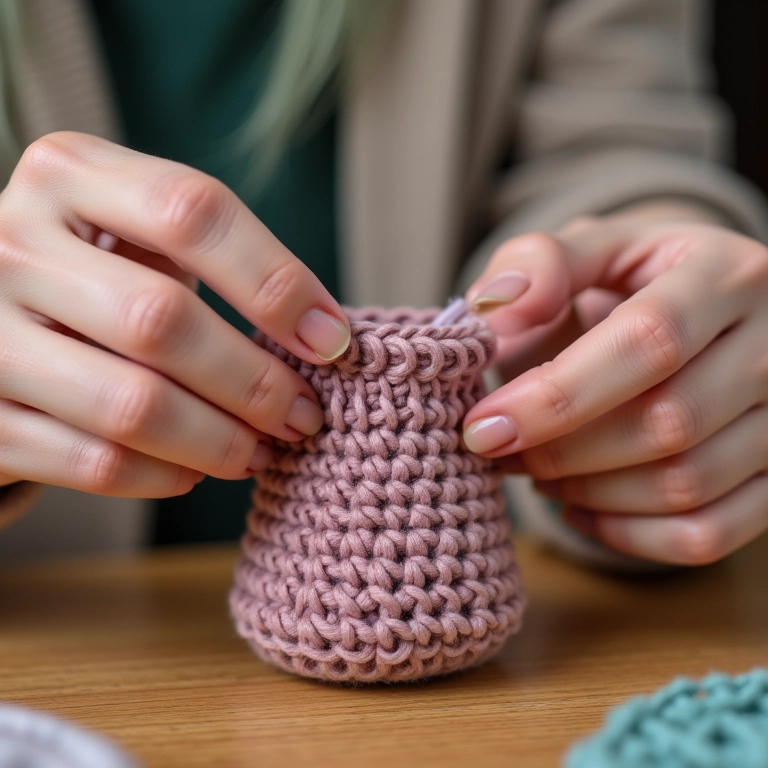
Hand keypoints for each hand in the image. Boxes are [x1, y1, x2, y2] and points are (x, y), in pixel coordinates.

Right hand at [0, 132, 349, 497]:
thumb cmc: (96, 275)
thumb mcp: (138, 237)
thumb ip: (219, 261)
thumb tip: (323, 339)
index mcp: (69, 175)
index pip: (192, 211)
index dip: (276, 281)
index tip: (332, 341)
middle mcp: (11, 243)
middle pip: (162, 318)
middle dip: (254, 382)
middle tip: (303, 417)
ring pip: (131, 402)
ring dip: (218, 440)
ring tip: (260, 452)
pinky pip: (93, 460)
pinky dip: (161, 477)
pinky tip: (194, 473)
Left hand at [462, 211, 767, 564]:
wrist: (691, 317)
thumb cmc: (627, 286)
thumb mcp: (587, 250)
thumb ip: (536, 265)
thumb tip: (496, 308)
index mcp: (727, 273)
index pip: (650, 340)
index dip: (558, 394)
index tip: (484, 426)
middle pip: (670, 422)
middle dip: (562, 450)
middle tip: (499, 450)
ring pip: (687, 485)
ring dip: (588, 491)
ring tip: (534, 469)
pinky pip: (709, 533)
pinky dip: (628, 535)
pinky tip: (578, 505)